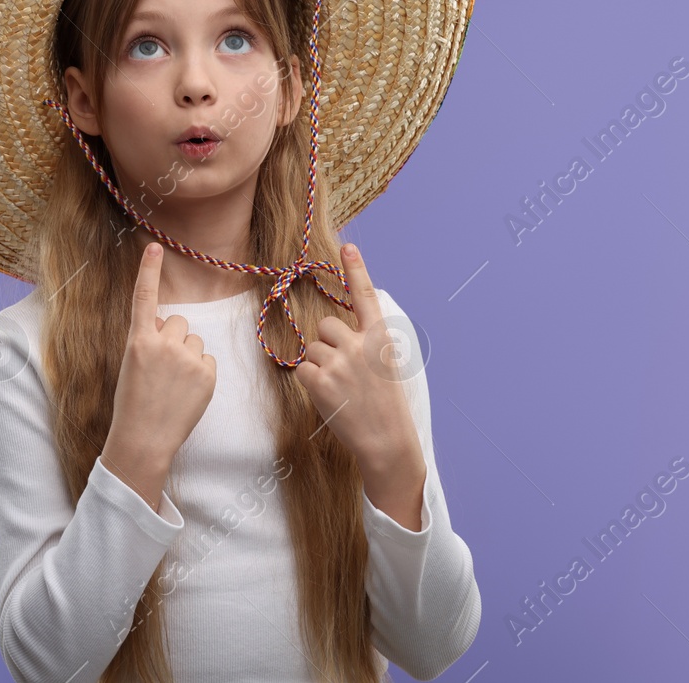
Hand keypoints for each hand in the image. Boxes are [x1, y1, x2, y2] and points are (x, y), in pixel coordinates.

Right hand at [102, 244, 216, 505]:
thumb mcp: (131, 366)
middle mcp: (163, 343)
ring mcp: (187, 358)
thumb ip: (148, 341)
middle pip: (178, 321)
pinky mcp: (207, 373)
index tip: (154, 246)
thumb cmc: (133, 404)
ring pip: (195, 340)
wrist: (144, 440)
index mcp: (138, 340)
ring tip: (173, 383)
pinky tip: (186, 391)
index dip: (148, 270)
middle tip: (162, 367)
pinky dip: (201, 372)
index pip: (144, 298)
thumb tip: (167, 325)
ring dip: (187, 355)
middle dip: (173, 337)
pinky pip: (208, 359)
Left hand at [292, 243, 422, 474]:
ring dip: (320, 366)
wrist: (387, 440)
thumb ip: (363, 344)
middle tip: (345, 371)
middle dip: (328, 344)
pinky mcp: (320, 381)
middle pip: (325, 326)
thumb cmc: (384, 404)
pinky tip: (329, 396)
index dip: (357, 269)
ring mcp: (338, 362)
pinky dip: (310, 382)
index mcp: (379, 338)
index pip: (366, 296)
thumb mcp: (383, 365)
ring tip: (340, 388)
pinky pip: (302, 369)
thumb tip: (332, 331)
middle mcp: (359, 344)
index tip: (348, 246)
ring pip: (312, 349)